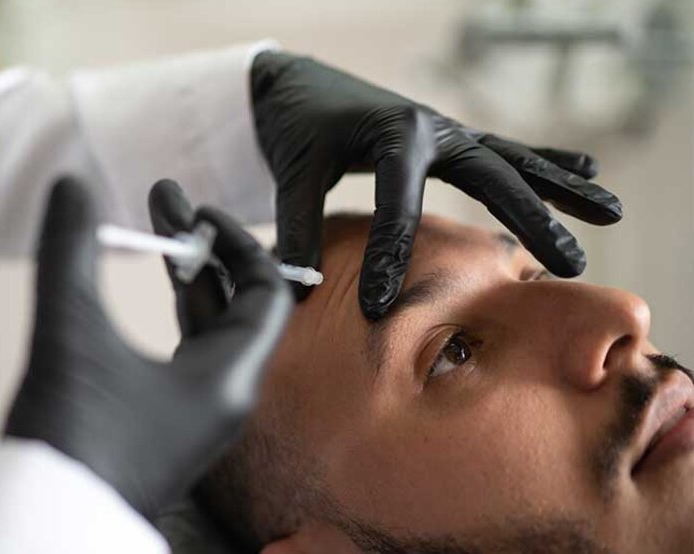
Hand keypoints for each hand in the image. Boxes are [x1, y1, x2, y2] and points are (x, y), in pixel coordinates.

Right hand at [4, 178, 291, 518]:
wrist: (46, 522)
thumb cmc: (68, 438)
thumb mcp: (68, 332)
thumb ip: (69, 252)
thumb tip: (69, 183)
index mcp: (228, 380)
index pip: (267, 294)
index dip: (237, 243)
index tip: (195, 212)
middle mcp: (224, 399)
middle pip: (234, 307)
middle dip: (199, 251)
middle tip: (164, 202)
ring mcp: (197, 416)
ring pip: (206, 331)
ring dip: (182, 281)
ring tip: (154, 233)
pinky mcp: (168, 426)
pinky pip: (184, 356)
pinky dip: (168, 316)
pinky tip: (138, 291)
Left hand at [252, 51, 621, 319]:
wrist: (298, 86)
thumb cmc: (297, 128)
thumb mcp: (292, 173)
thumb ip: (297, 228)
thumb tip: (299, 289)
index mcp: (393, 135)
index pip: (398, 205)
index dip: (386, 257)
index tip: (378, 307)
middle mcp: (432, 128)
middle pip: (492, 176)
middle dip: (531, 218)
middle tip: (568, 264)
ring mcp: (447, 131)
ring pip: (514, 161)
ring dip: (560, 188)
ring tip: (610, 212)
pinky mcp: (448, 137)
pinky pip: (505, 151)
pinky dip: (544, 161)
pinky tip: (586, 170)